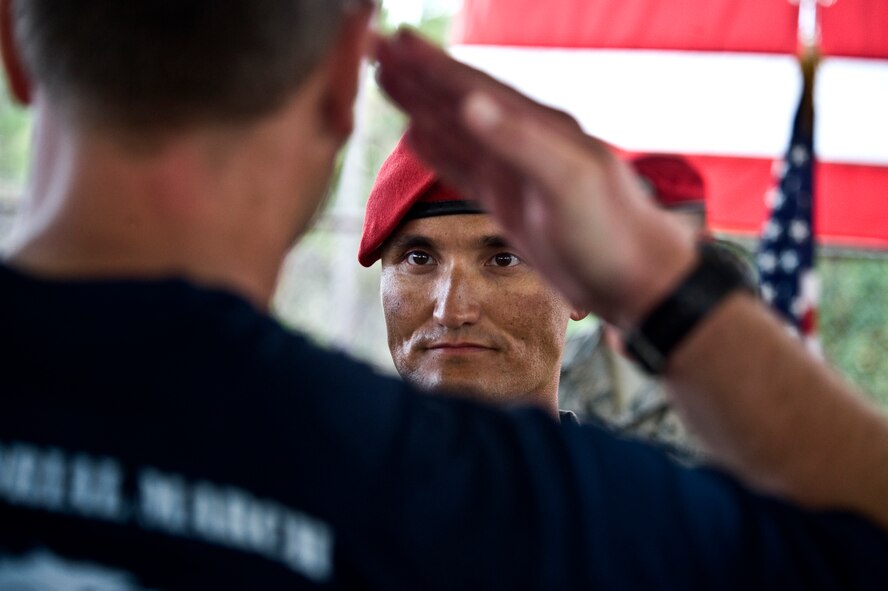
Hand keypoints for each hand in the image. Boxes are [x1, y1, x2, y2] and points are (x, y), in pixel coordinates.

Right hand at [374, 30, 695, 326]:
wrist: (635, 281)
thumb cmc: (611, 233)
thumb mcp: (569, 183)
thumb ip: (519, 142)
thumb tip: (470, 104)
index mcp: (537, 127)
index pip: (471, 87)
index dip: (429, 65)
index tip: (392, 41)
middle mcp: (522, 142)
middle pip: (457, 100)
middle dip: (415, 74)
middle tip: (374, 48)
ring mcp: (514, 172)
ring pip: (455, 130)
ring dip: (420, 105)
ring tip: (386, 80)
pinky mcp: (509, 203)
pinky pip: (464, 167)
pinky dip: (437, 149)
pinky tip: (417, 135)